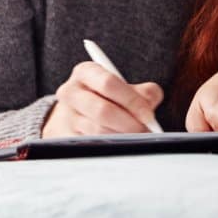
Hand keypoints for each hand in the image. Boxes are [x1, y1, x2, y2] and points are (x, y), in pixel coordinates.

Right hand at [42, 61, 162, 137]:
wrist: (79, 111)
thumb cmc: (108, 97)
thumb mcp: (126, 87)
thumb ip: (145, 93)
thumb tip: (150, 110)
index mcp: (86, 72)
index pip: (109, 83)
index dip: (131, 101)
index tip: (148, 115)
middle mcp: (71, 92)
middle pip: (102, 110)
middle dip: (129, 124)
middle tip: (145, 131)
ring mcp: (67, 115)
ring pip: (98, 131)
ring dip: (122, 137)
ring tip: (137, 137)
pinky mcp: (67, 136)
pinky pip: (93, 144)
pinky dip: (112, 146)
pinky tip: (122, 143)